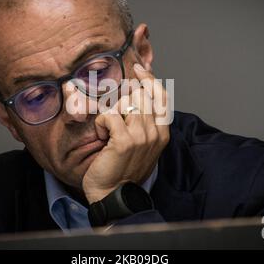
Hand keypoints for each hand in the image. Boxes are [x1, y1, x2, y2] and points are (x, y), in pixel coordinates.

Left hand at [82, 63, 169, 203]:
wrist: (114, 195)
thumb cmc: (122, 168)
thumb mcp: (140, 144)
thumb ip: (144, 122)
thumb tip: (136, 94)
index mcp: (162, 133)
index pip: (161, 96)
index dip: (150, 79)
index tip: (138, 69)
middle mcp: (156, 133)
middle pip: (141, 95)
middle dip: (124, 98)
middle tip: (113, 112)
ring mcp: (142, 137)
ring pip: (126, 103)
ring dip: (111, 113)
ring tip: (107, 131)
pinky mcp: (125, 141)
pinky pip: (110, 115)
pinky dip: (102, 123)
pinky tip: (102, 136)